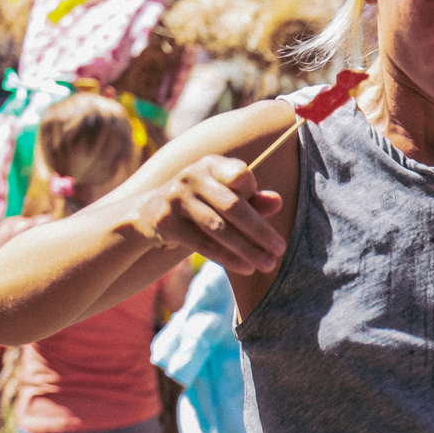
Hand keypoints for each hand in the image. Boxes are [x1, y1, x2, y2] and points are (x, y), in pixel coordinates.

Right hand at [133, 154, 286, 273]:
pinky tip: (246, 268)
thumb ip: (252, 199)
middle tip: (281, 249)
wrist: (152, 213)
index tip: (265, 214)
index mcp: (211, 164)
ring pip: (218, 228)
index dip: (253, 194)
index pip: (241, 175)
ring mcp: (176, 197)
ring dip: (247, 249)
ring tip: (268, 264)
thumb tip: (277, 201)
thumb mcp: (225, 196)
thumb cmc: (202, 203)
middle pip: (233, 206)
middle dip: (260, 230)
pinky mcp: (166, 221)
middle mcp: (192, 176)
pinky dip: (227, 258)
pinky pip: (202, 243)